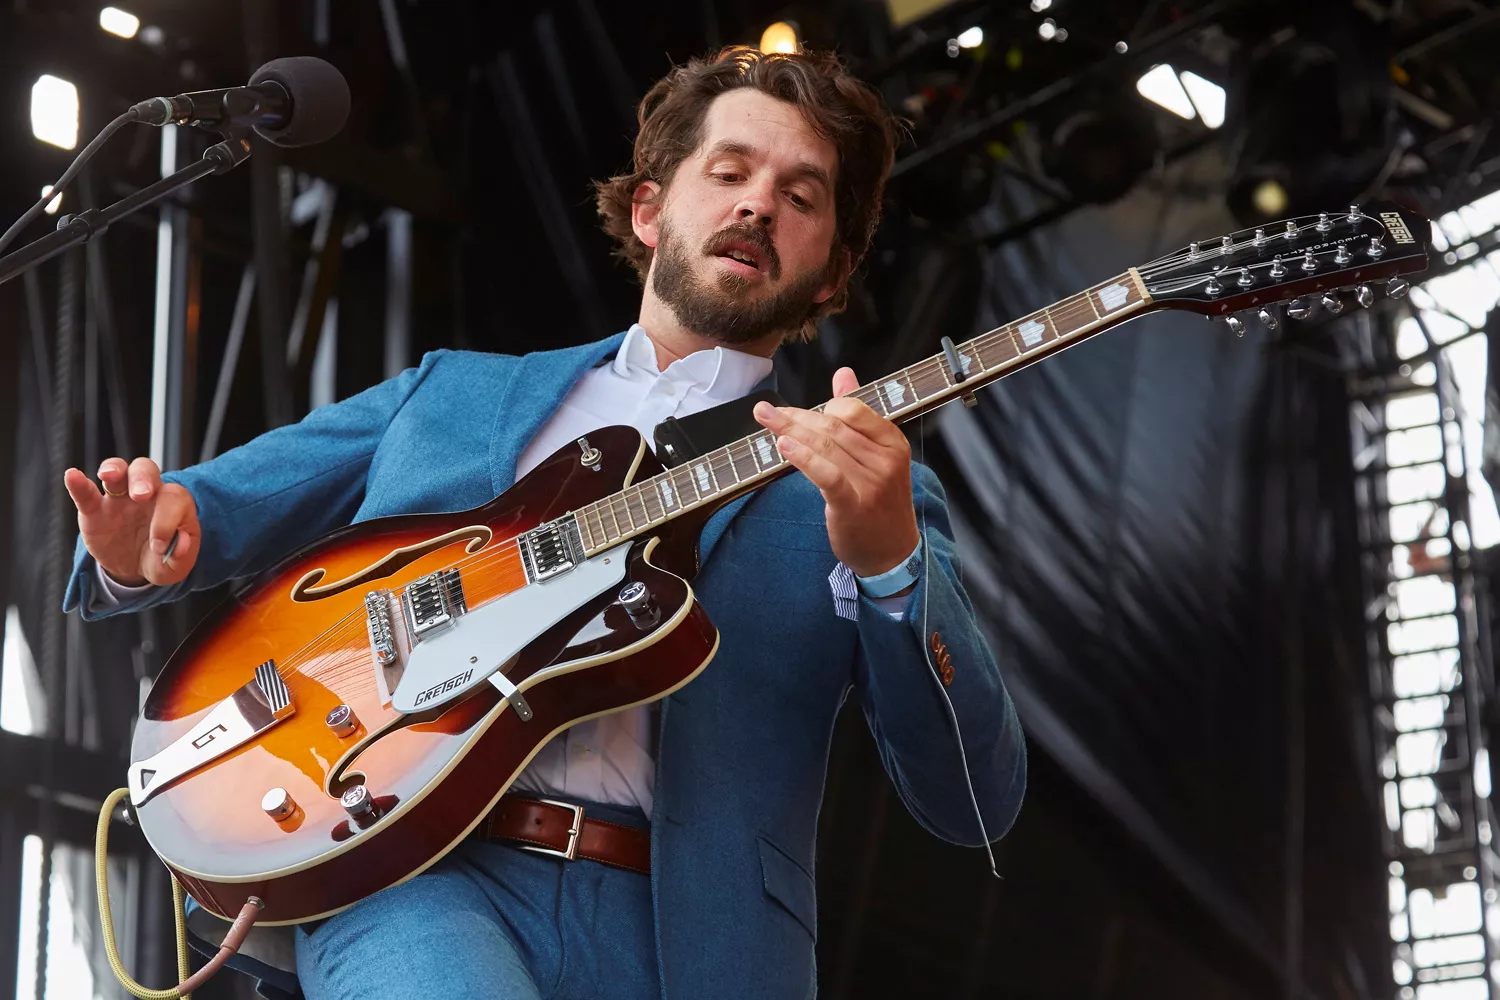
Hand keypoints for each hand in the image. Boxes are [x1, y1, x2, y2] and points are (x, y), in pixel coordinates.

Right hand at [63, 457, 199, 586]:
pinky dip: (78, 484)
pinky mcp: (94, 510)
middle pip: (146, 469)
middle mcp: (147, 495)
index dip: (167, 519)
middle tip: (141, 495)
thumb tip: (181, 544)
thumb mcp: (175, 567)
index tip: (159, 546)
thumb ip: (182, 555)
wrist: (134, 569)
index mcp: (173, 504)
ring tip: (108, 476)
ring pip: (118, 471)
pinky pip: (85, 493)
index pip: (174, 498)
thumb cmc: (160, 560)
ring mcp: (119, 499)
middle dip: (143, 479)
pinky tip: (72, 476)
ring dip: (114, 469)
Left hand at [754, 367, 919, 578]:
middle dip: (796, 416)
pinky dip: (804, 457)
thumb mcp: (877, 455)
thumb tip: (843, 374)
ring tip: (766, 421)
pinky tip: (784, 446)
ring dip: (791, 431)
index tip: (794, 410)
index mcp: (892, 442)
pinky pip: (827, 474)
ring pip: (826, 447)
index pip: (854, 410)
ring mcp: (871, 483)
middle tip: (765, 411)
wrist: (893, 553)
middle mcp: (885, 460)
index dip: (821, 405)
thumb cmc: (880, 502)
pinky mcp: (853, 504)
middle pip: (834, 427)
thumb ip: (858, 414)